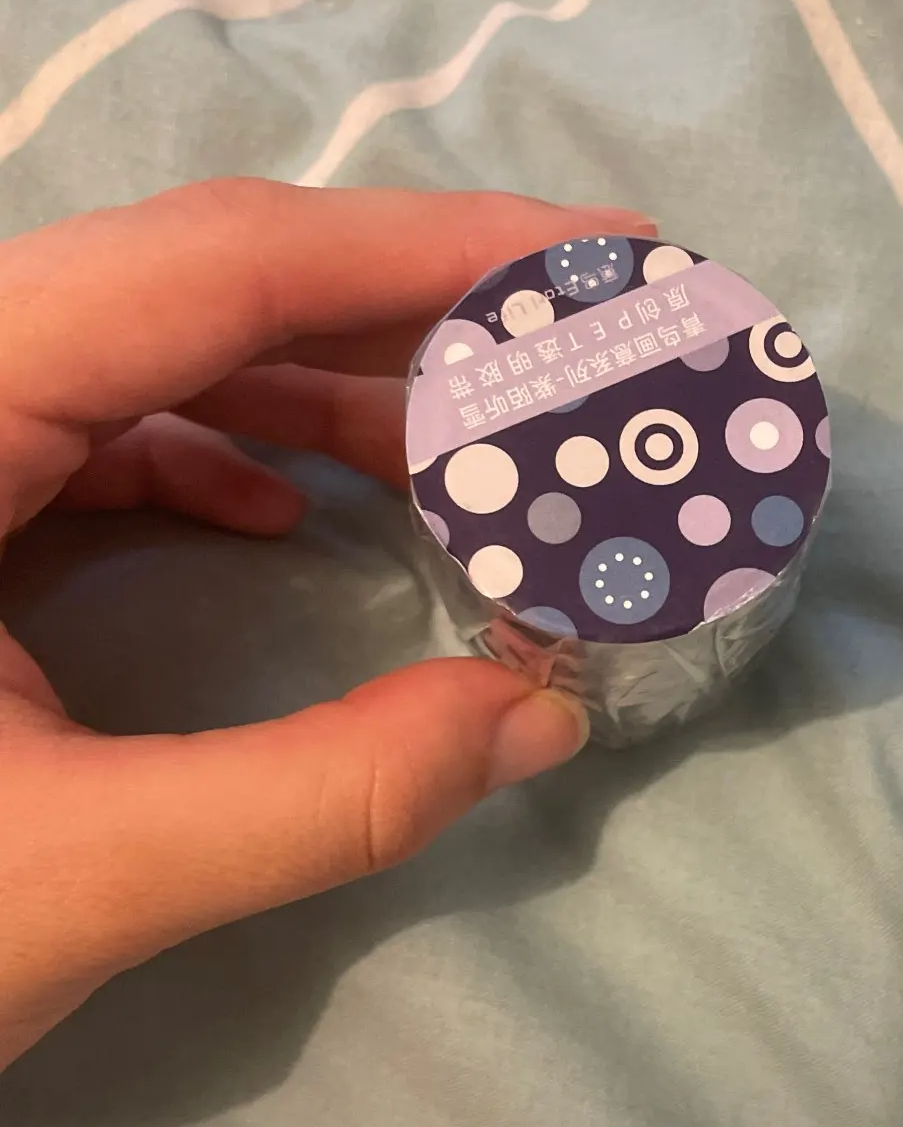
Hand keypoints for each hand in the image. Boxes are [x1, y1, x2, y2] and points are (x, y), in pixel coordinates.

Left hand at [0, 179, 649, 1071]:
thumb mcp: (75, 877)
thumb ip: (325, 796)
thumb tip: (536, 720)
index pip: (214, 265)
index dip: (429, 248)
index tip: (604, 257)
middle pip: (193, 287)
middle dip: (402, 318)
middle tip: (581, 355)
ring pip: (144, 355)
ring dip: (321, 392)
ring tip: (482, 454)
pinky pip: (88, 431)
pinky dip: (216, 456)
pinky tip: (299, 517)